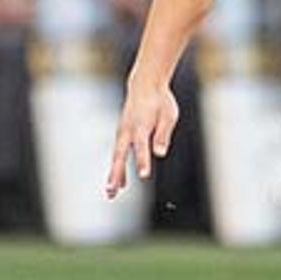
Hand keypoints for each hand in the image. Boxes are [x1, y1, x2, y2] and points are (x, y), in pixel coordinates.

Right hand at [106, 81, 178, 198]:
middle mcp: (128, 130)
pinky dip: (117, 169)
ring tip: (111, 194)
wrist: (144, 85)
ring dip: (113, 175)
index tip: (143, 175)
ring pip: (116, 157)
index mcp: (141, 125)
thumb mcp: (169, 115)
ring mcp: (122, 133)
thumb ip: (163, 134)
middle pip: (120, 155)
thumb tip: (160, 153)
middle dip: (116, 174)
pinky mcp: (122, 135)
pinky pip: (118, 155)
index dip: (142, 161)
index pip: (142, 146)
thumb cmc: (160, 101)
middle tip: (112, 191)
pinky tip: (119, 184)